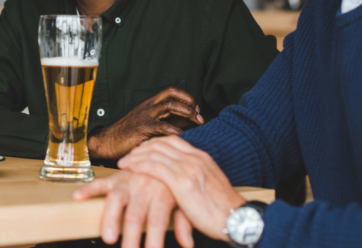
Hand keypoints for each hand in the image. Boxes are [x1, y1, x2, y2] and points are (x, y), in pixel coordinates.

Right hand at [73, 171, 195, 247]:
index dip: (154, 240)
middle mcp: (143, 187)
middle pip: (135, 215)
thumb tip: (188, 243)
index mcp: (162, 194)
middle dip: (131, 237)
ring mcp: (127, 182)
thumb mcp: (183, 202)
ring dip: (110, 219)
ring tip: (108, 238)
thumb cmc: (172, 185)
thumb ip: (184, 221)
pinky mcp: (115, 178)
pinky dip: (87, 189)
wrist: (165, 156)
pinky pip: (100, 182)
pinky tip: (77, 197)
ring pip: (115, 200)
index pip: (157, 221)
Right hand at [88, 87, 203, 159]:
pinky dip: (177, 130)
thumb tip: (189, 121)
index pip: (172, 91)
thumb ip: (170, 122)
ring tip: (196, 121)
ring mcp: (145, 114)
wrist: (109, 142)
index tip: (198, 110)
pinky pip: (163, 126)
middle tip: (199, 114)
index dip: (187, 98)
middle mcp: (149, 105)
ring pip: (169, 104)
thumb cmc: (130, 136)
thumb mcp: (152, 126)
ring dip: (186, 111)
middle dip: (189, 100)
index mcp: (151, 103)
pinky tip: (184, 136)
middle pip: (172, 92)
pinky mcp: (143, 127)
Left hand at [118, 135, 244, 240]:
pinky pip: (153, 166)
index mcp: (202, 158)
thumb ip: (197, 180)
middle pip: (160, 143)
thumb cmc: (225, 211)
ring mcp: (188, 167)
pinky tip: (129, 168)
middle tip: (129, 156)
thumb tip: (187, 184)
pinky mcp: (181, 181)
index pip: (173, 141)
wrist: (237, 220)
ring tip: (124, 163)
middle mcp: (194, 158)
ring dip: (135, 156)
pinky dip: (138, 165)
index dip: (154, 144)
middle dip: (141, 148)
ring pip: (154, 152)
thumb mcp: (211, 187)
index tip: (143, 150)